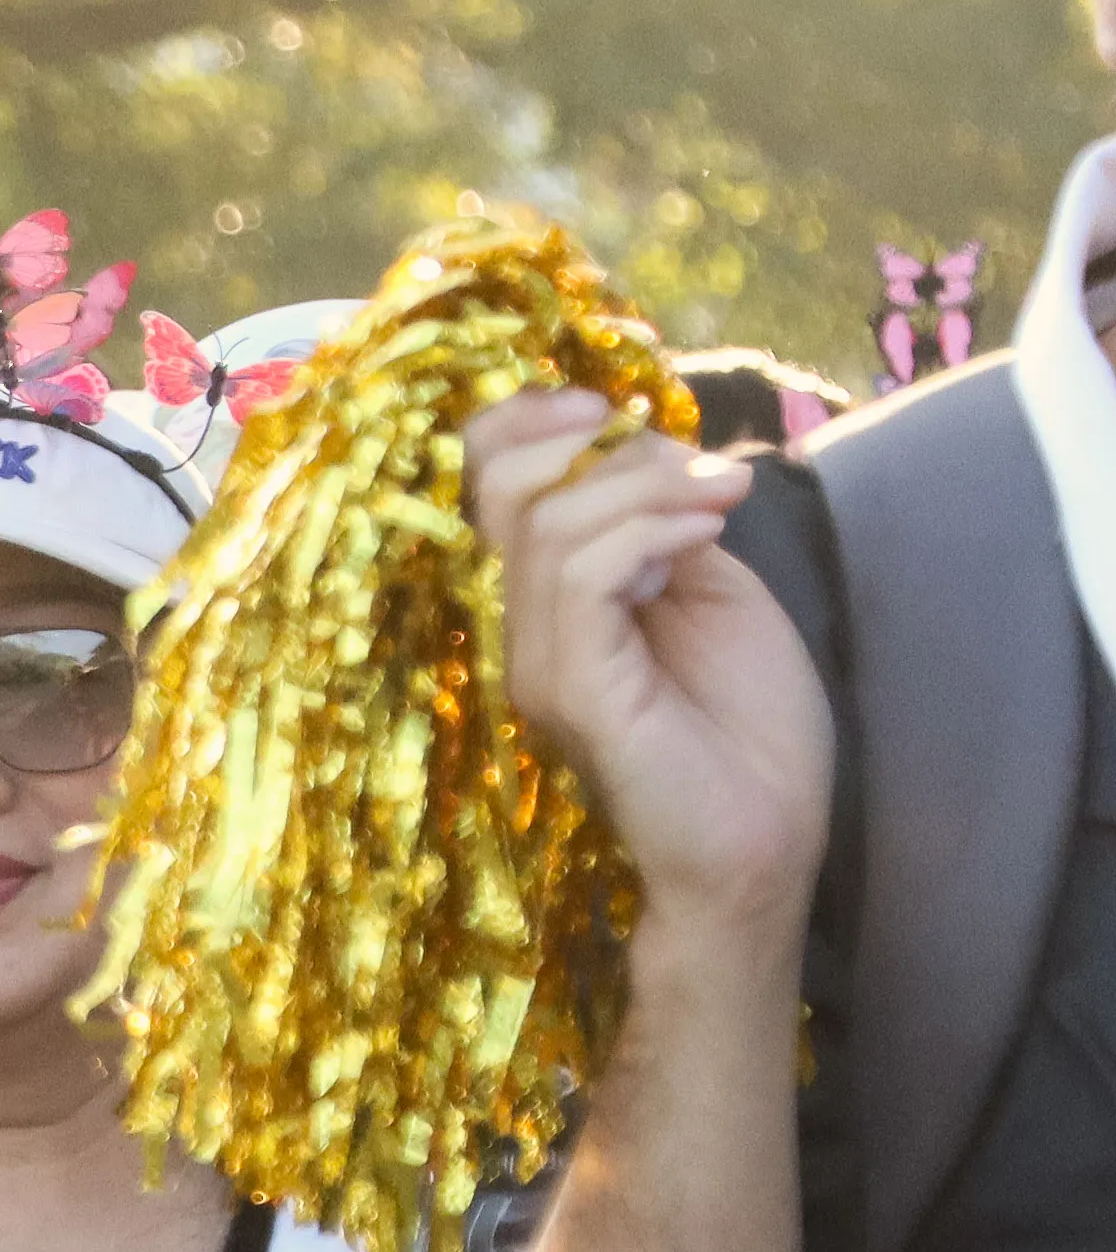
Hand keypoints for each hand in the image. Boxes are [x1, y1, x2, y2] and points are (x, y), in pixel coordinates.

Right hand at [462, 392, 832, 939]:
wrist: (763, 846)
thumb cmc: (747, 735)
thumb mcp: (710, 594)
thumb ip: (661, 530)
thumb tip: (646, 461)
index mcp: (546, 604)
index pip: (486, 484)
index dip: (528, 420)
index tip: (610, 405)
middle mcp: (523, 630)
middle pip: (498, 487)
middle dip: (592, 440)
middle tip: (686, 455)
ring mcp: (539, 664)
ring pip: (547, 525)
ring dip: (648, 487)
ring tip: (720, 502)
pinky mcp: (574, 692)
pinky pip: (582, 575)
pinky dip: (649, 532)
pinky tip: (704, 542)